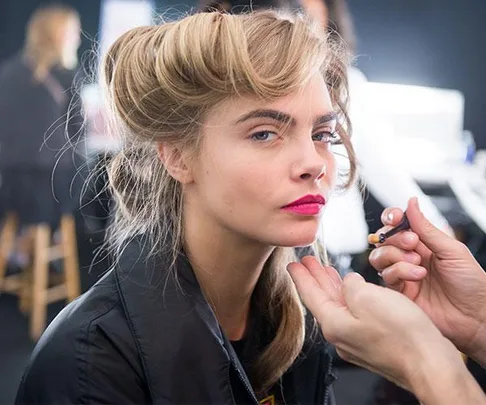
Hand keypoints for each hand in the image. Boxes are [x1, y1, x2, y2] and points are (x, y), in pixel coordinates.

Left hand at [287, 257, 460, 392]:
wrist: (431, 365)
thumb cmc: (403, 335)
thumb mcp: (368, 297)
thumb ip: (351, 286)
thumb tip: (349, 282)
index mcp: (334, 324)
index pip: (310, 295)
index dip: (301, 276)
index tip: (293, 264)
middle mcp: (341, 336)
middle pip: (323, 300)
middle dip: (316, 278)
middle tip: (308, 263)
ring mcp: (357, 342)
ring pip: (339, 307)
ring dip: (333, 287)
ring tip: (327, 272)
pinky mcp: (373, 343)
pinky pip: (355, 315)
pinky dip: (351, 299)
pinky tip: (355, 291)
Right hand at [369, 197, 485, 363]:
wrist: (475, 317)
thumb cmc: (471, 283)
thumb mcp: (451, 249)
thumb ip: (426, 227)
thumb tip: (411, 202)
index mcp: (423, 243)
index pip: (397, 224)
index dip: (392, 218)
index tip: (396, 217)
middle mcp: (409, 257)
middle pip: (383, 239)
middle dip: (395, 238)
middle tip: (413, 243)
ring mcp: (403, 274)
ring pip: (379, 257)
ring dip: (395, 255)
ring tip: (417, 262)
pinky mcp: (399, 292)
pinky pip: (386, 276)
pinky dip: (400, 272)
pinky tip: (418, 277)